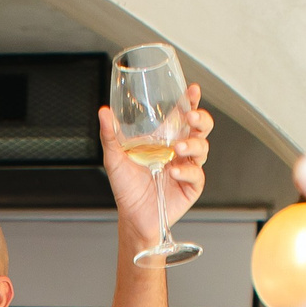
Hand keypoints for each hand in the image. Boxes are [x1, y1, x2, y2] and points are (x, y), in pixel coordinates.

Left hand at [100, 89, 212, 246]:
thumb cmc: (127, 187)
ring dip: (192, 145)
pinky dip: (187, 171)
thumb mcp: (114, 158)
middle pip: (201, 128)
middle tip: (191, 117)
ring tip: (177, 149)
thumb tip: (103, 112)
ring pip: (202, 148)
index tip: (192, 90)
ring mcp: (187, 167)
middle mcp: (179, 150)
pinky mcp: (191, 186)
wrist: (132, 216)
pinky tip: (174, 172)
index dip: (190, 101)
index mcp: (165, 139)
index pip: (182, 114)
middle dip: (201, 119)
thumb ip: (110, 135)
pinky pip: (197, 174)